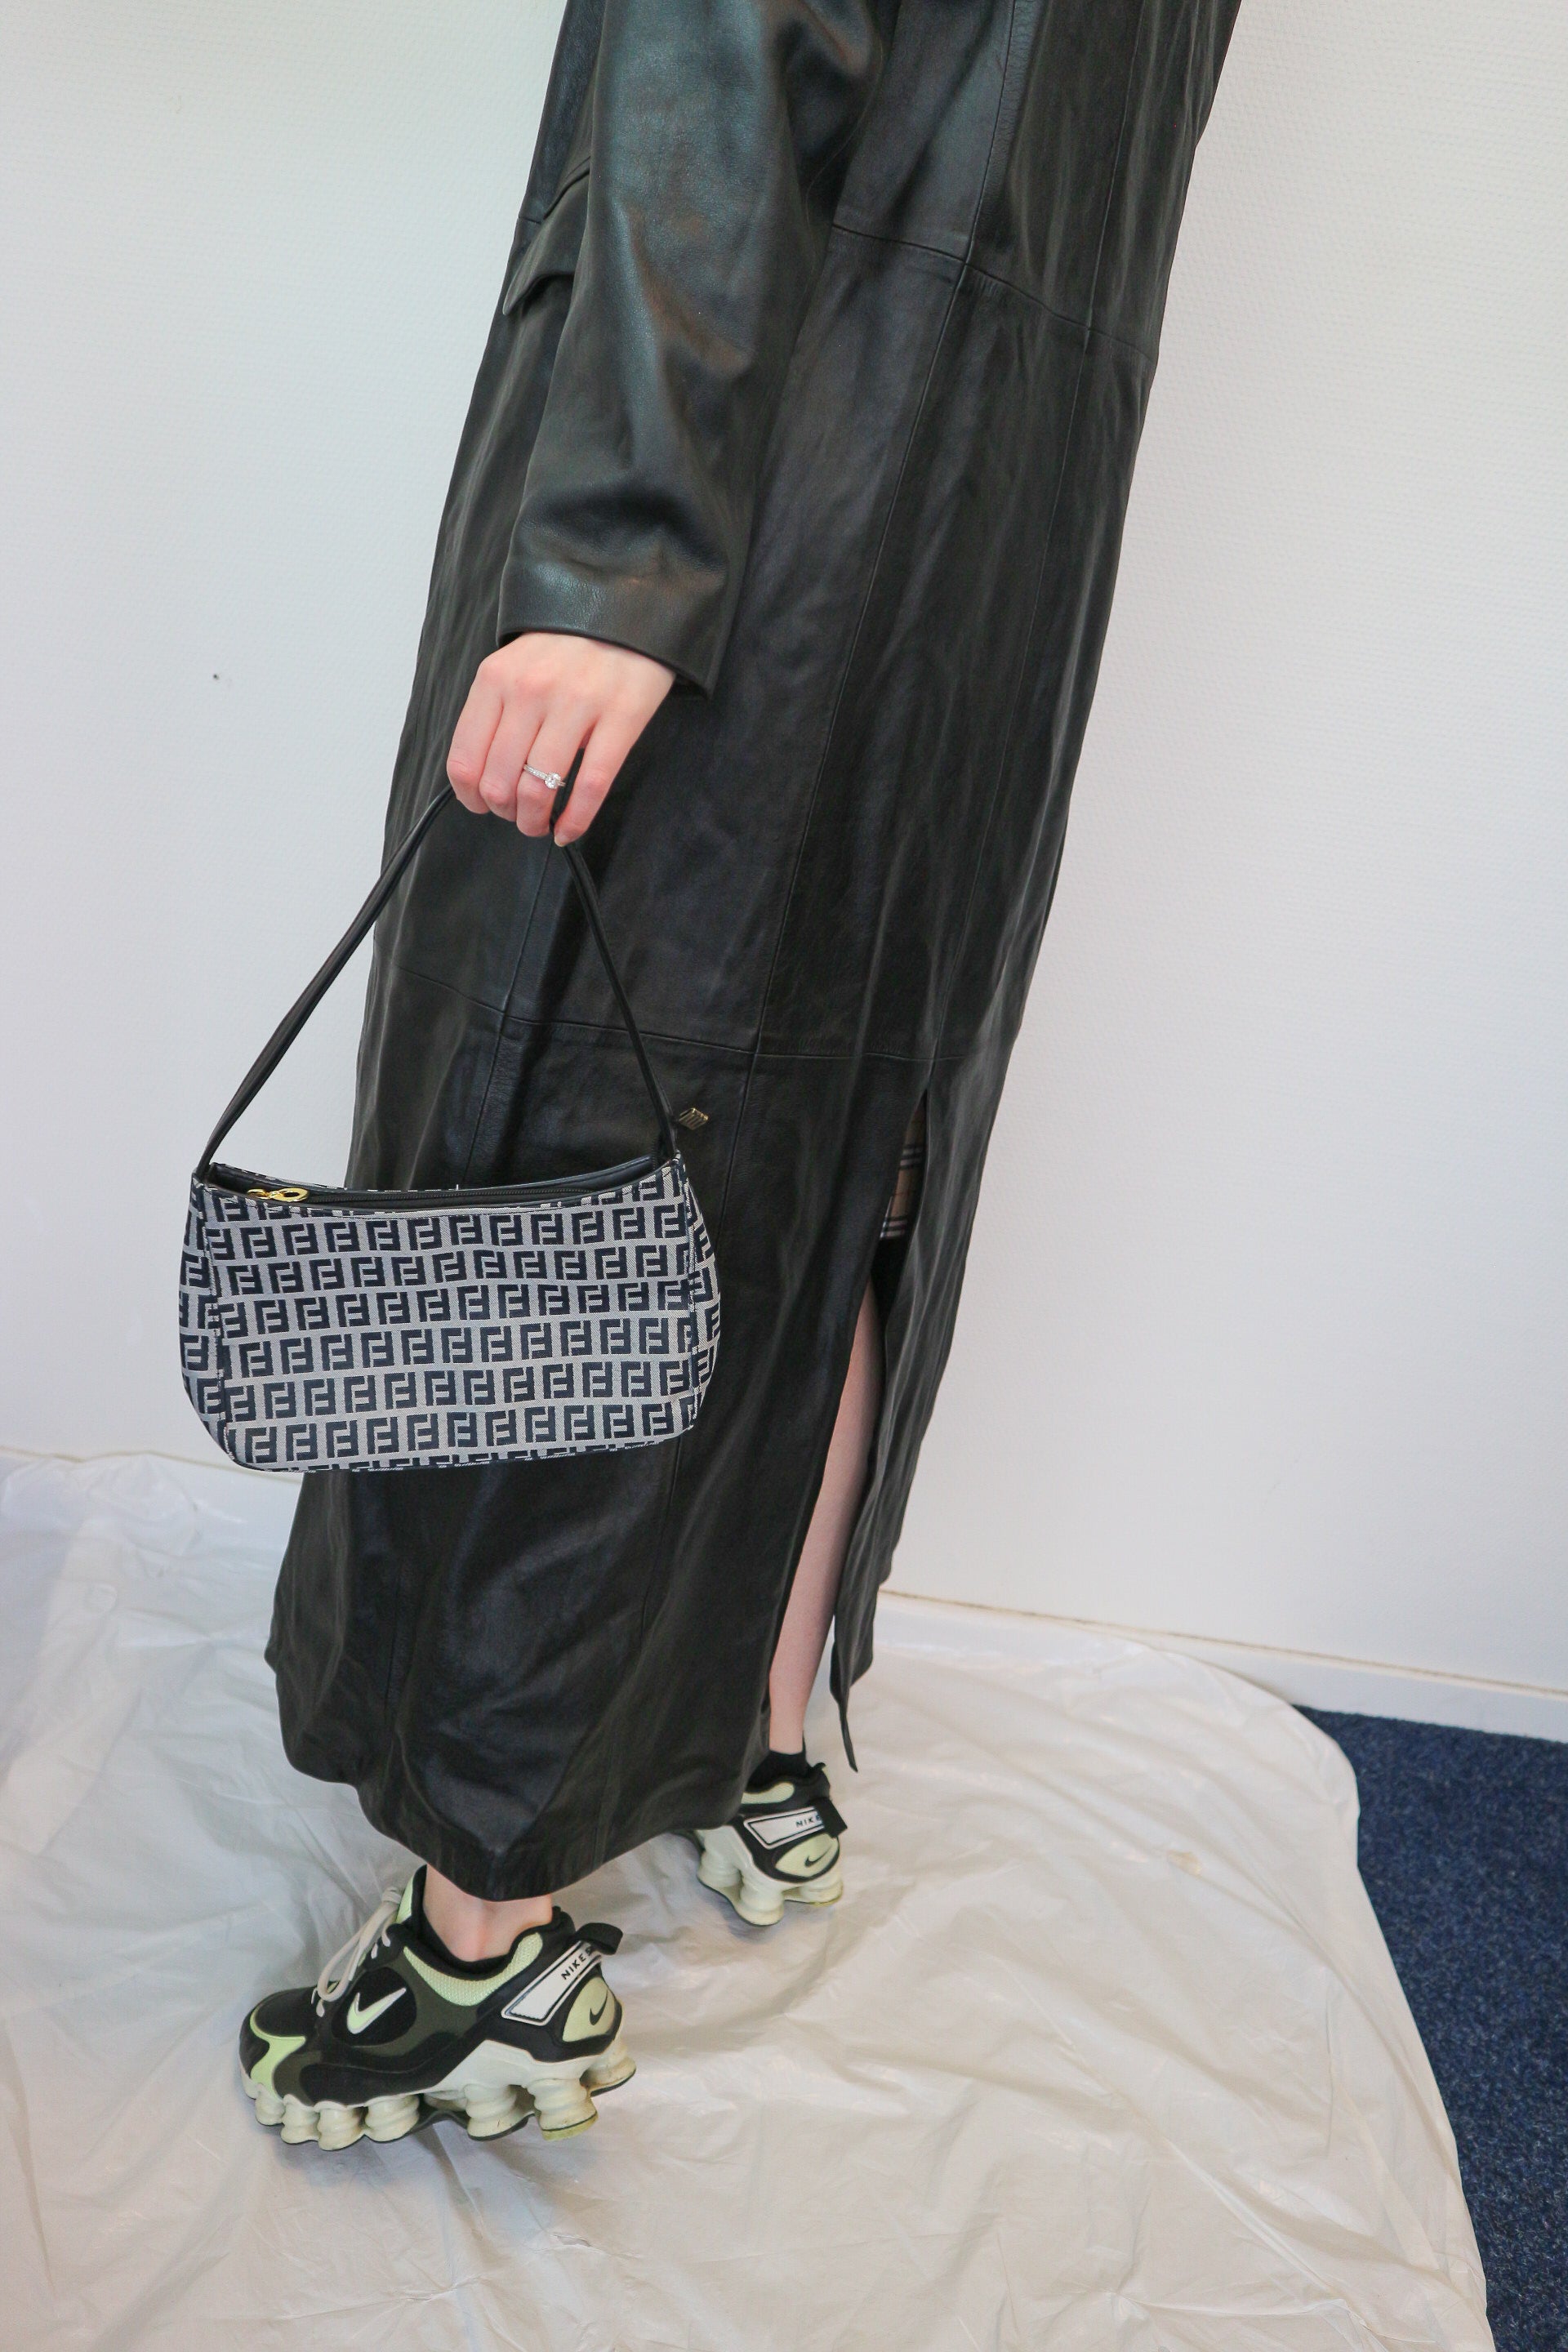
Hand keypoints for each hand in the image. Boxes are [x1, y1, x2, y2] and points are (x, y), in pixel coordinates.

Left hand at [446, 632, 674, 844]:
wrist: (628, 607)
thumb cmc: (567, 646)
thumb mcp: (516, 665)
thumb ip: (497, 712)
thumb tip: (485, 777)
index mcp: (496, 679)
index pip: (465, 760)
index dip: (471, 799)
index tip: (484, 807)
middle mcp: (530, 691)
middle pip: (499, 783)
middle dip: (506, 814)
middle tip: (519, 817)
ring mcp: (577, 704)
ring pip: (540, 789)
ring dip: (536, 822)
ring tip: (542, 824)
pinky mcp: (620, 718)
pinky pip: (590, 786)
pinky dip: (576, 821)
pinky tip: (569, 830)